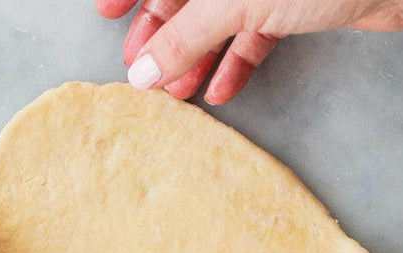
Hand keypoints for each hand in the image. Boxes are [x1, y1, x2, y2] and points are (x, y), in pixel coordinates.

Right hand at [96, 1, 402, 104]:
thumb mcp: (234, 1)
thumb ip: (184, 35)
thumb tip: (143, 70)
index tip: (107, 12)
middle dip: (162, 33)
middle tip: (140, 69)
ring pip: (219, 17)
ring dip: (196, 57)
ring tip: (177, 94)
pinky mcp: (295, 1)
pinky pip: (254, 32)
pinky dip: (237, 61)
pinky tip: (220, 90)